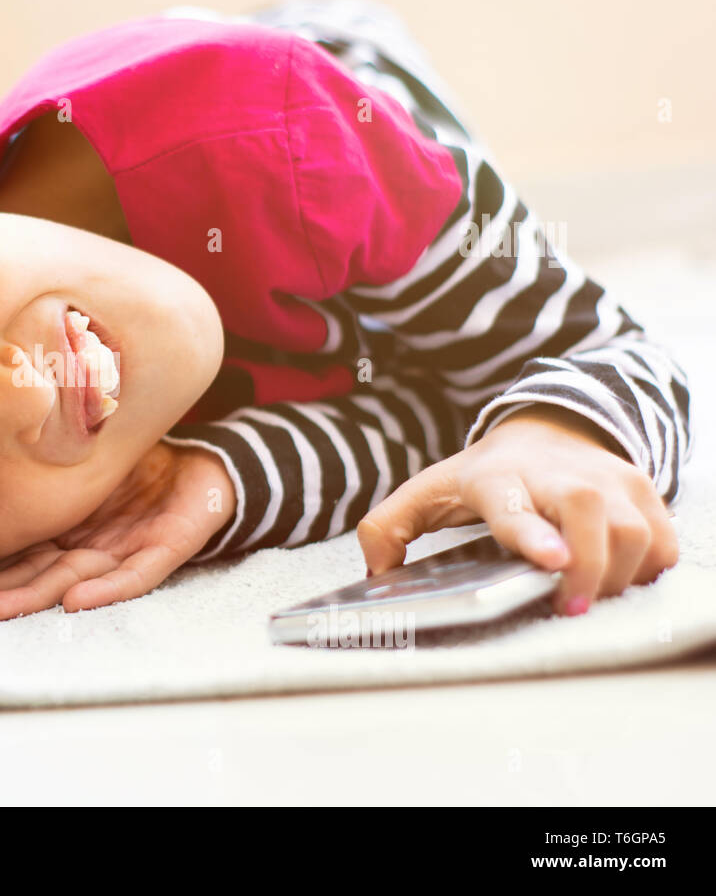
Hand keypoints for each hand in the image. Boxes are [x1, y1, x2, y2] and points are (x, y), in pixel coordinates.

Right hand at [0, 441, 236, 620]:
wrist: (206, 464)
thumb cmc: (141, 465)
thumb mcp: (87, 456)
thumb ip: (49, 457)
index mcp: (68, 531)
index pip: (21, 557)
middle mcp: (91, 550)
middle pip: (39, 576)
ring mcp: (125, 553)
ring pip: (76, 580)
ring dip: (38, 598)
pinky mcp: (164, 550)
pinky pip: (134, 576)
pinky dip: (106, 589)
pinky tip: (75, 601)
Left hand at [356, 404, 678, 615]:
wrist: (545, 429)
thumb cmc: (483, 475)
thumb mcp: (427, 493)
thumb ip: (387, 529)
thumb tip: (374, 573)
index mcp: (498, 480)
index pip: (513, 507)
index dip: (533, 535)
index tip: (549, 560)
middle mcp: (558, 477)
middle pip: (590, 519)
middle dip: (588, 569)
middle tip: (569, 606)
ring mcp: (607, 481)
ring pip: (635, 532)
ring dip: (617, 577)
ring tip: (586, 597)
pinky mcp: (642, 491)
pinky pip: (662, 540)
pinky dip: (648, 568)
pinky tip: (616, 579)